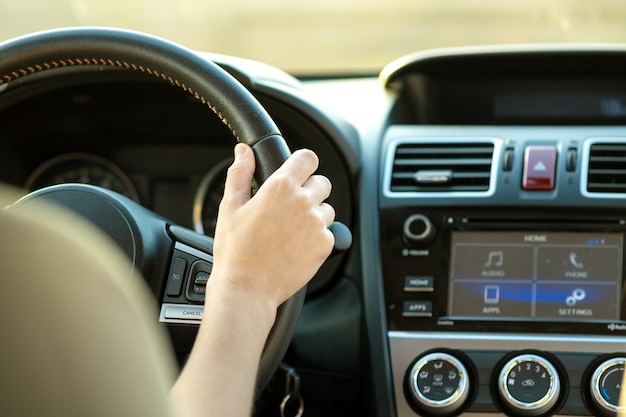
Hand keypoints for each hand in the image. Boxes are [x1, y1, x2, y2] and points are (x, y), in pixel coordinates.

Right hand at [211, 143, 335, 309]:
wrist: (248, 288)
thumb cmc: (235, 250)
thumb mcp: (231, 207)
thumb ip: (240, 174)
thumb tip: (243, 152)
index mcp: (280, 187)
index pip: (308, 158)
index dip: (303, 164)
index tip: (298, 172)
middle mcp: (303, 202)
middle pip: (322, 182)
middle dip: (309, 190)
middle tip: (290, 207)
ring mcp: (317, 224)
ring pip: (327, 208)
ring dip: (315, 214)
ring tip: (291, 230)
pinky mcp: (325, 244)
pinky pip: (329, 232)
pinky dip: (317, 237)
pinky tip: (296, 246)